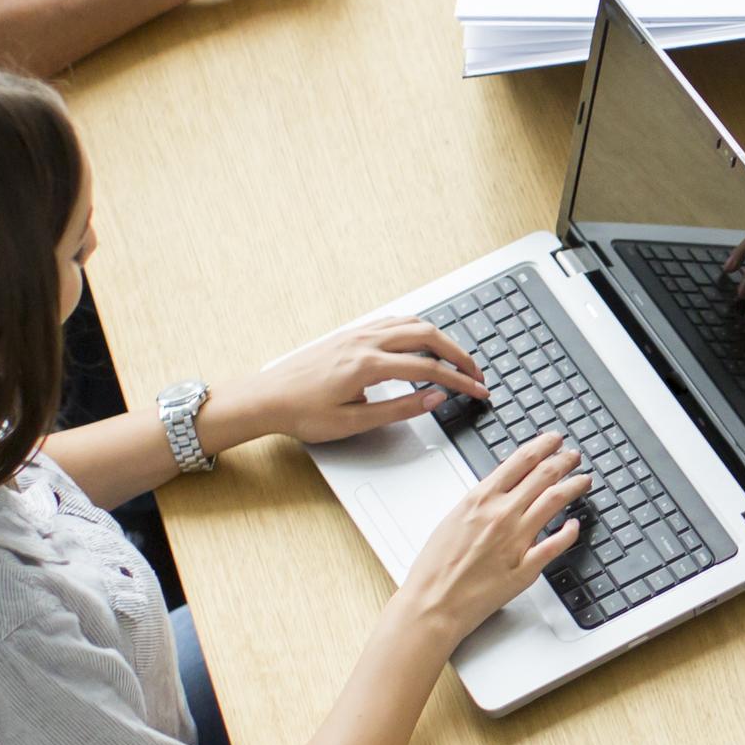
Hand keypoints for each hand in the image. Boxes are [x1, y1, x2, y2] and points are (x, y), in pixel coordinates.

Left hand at [215, 313, 485, 450]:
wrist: (265, 398)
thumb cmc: (301, 413)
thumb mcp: (353, 422)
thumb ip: (399, 409)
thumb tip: (434, 398)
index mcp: (368, 365)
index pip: (429, 368)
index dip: (460, 381)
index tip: (479, 391)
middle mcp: (366, 342)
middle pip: (428, 336)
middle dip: (459, 354)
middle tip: (477, 374)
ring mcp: (357, 333)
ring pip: (412, 323)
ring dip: (440, 338)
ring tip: (456, 358)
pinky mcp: (350, 334)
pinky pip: (394, 322)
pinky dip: (418, 329)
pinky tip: (423, 342)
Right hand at [388, 432, 591, 642]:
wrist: (432, 603)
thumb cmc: (435, 566)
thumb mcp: (453, 518)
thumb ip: (481, 502)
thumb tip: (502, 490)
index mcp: (481, 498)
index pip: (521, 460)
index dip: (543, 445)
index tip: (554, 440)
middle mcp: (502, 514)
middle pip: (544, 475)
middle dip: (564, 460)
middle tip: (573, 455)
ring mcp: (517, 540)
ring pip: (555, 501)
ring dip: (574, 485)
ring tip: (583, 479)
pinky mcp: (526, 568)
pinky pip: (557, 544)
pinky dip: (570, 531)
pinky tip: (575, 525)